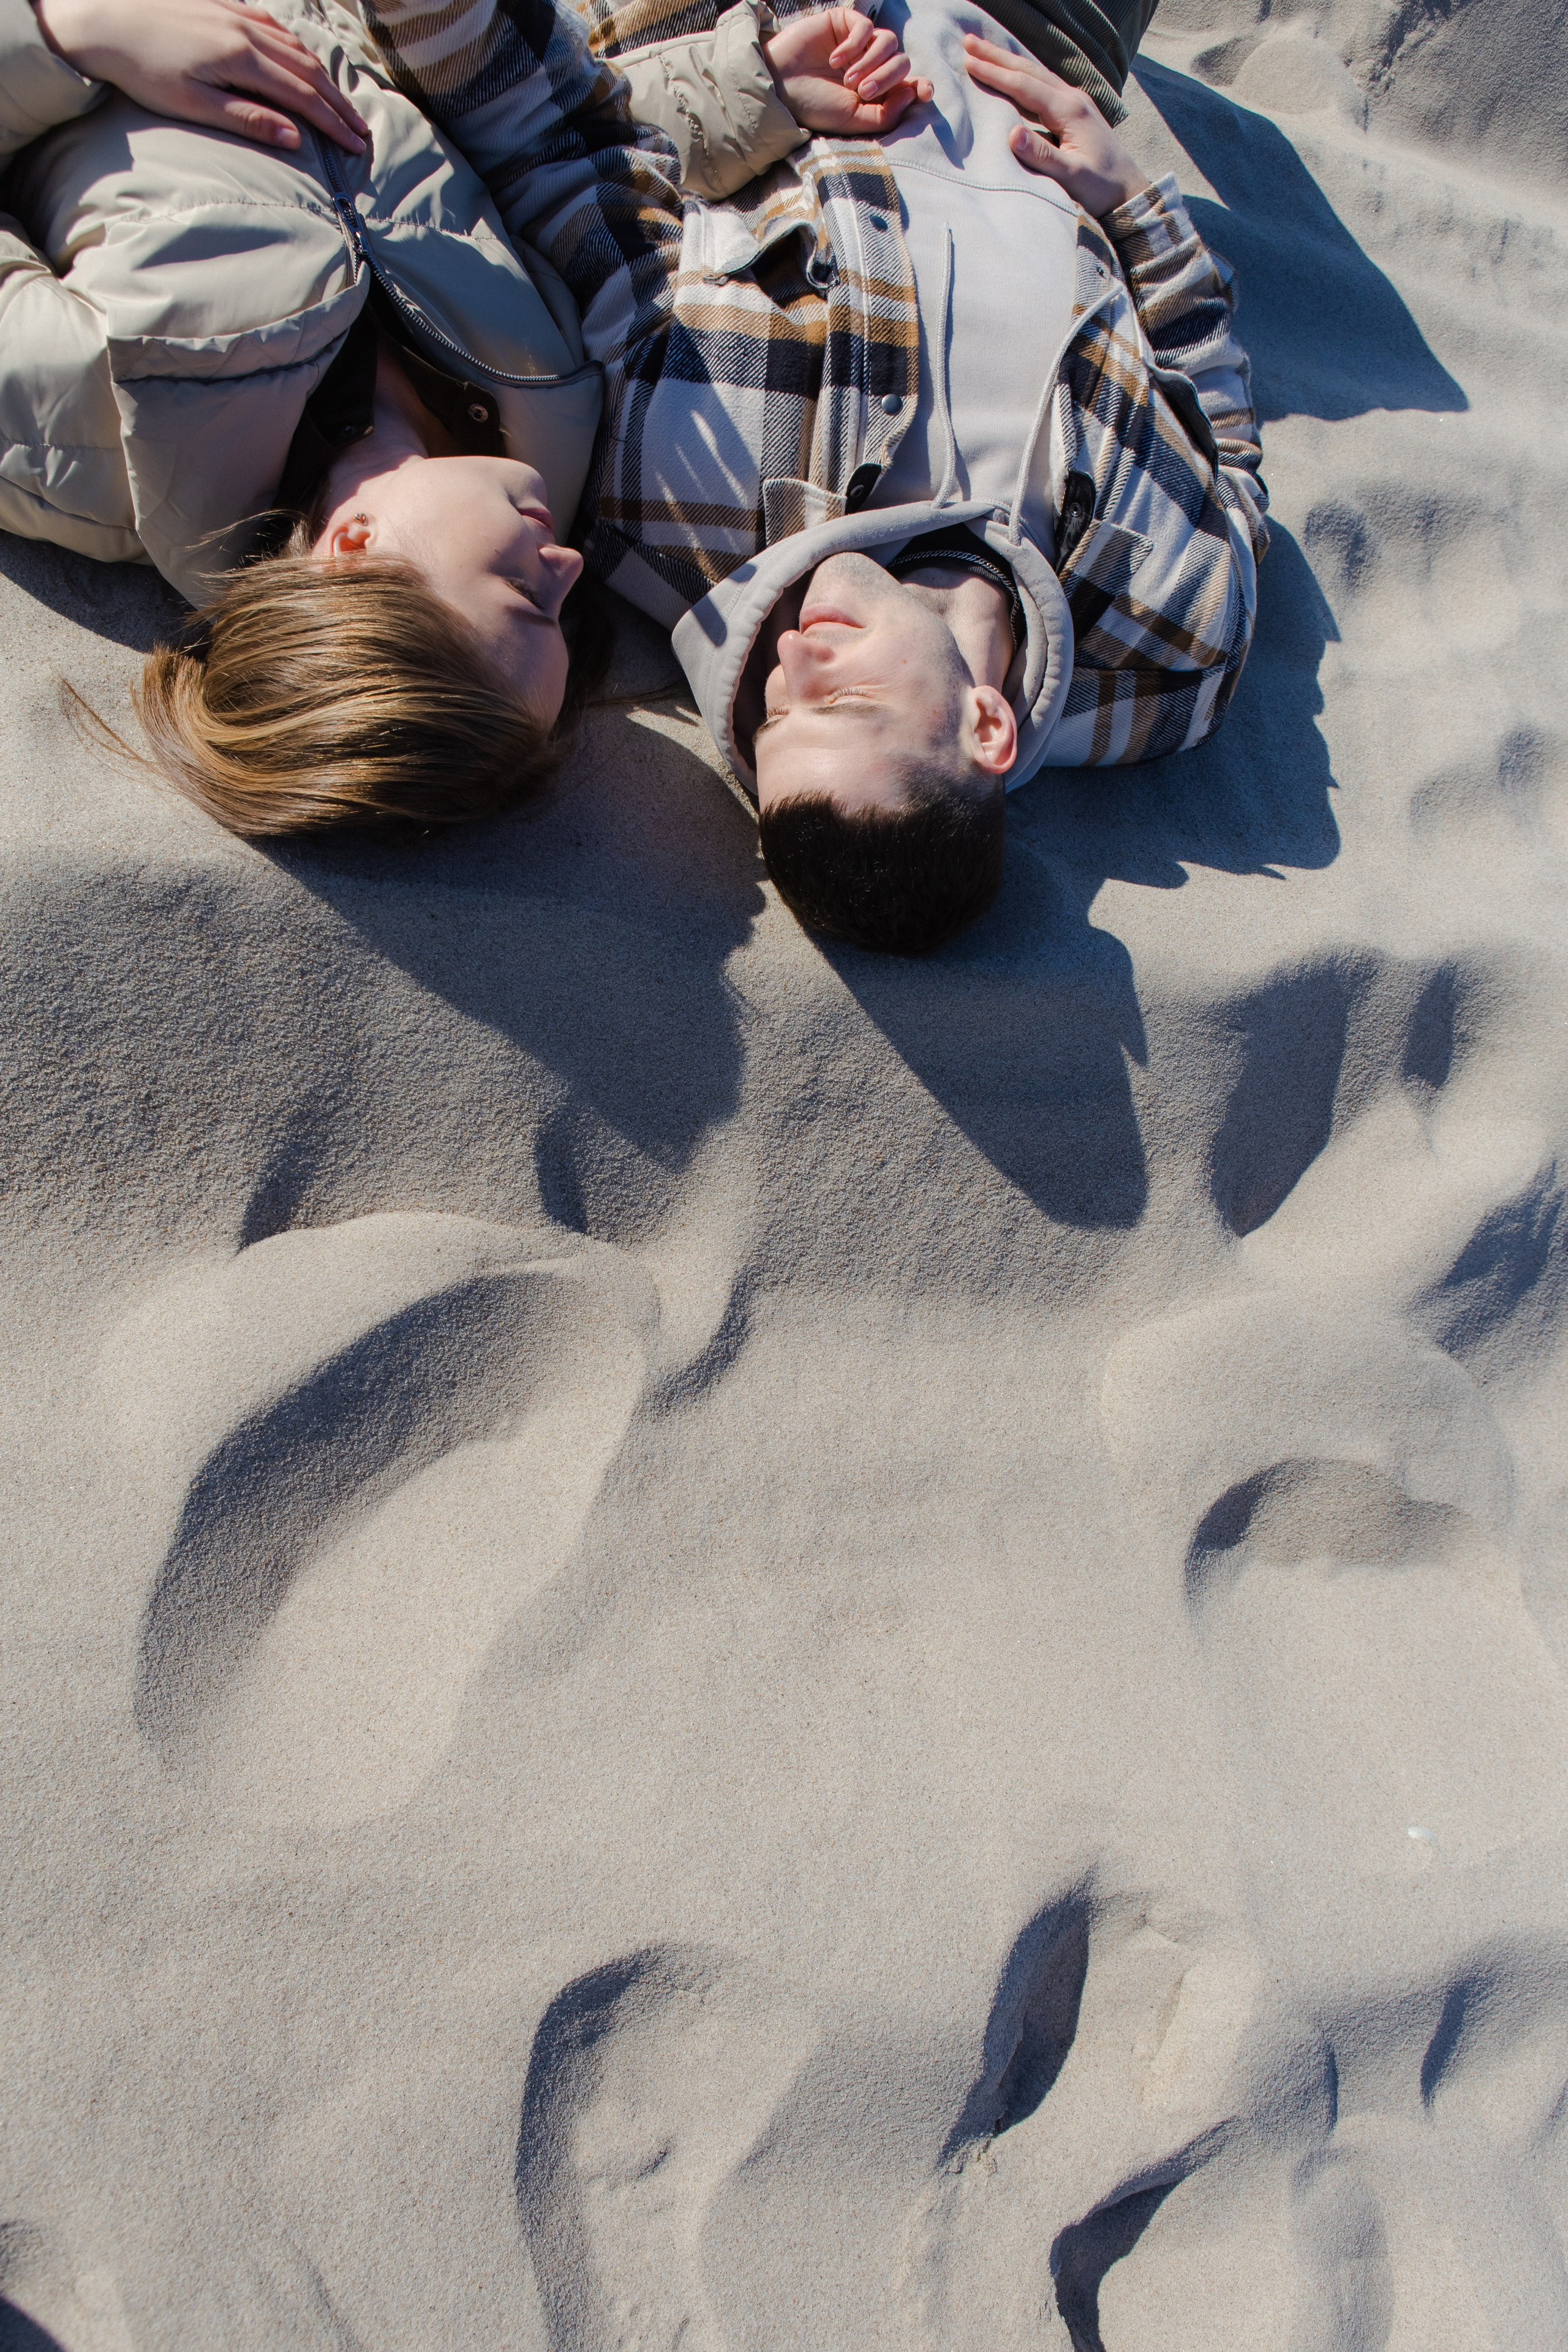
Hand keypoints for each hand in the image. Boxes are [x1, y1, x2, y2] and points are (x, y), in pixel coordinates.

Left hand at [32, 0, 368, 152]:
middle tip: (361, 131)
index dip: (333, 123)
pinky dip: (296, 44)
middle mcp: (245, 31)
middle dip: (338, 103)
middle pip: (307, 70)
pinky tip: (302, 56)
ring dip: (322, 76)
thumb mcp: (193, 105)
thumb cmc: (141, 69)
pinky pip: (272, 24)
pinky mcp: (220, 4)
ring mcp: (235, 13)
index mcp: (242, 59)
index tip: (355, 146)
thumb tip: (294, 137)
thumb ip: (247, 119)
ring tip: (341, 100)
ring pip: (294, 45)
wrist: (101, 18)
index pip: (303, 96)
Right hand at [764, 7, 931, 137]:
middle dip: (887, 77)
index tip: (924, 90)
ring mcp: (859, 44)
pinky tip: (835, 60)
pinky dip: (854, 44)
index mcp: (877, 92)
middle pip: (902, 62)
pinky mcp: (845, 23)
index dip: (921, 86)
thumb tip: (913, 93)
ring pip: (888, 42)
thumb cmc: (815, 107)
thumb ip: (886, 114)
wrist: (780, 87)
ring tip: (847, 79)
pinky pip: (866, 27)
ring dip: (871, 62)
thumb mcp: (853, 121)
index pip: (910, 83)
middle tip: (861, 91)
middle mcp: (871, 66)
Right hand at [963, 36, 1149, 214]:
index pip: (1025, 86)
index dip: (996, 74)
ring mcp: (1075, 102)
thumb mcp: (1072, 176)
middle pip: (1029, 70)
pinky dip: (1023, 75)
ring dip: (1009, 61)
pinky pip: (1044, 84)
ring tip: (984, 51)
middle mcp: (1073, 98)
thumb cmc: (1101, 186)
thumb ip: (1042, 156)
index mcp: (1069, 110)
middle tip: (969, 42)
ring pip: (1036, 73)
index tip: (969, 63)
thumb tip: (1011, 134)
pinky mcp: (1075, 110)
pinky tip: (1013, 72)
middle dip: (998, 56)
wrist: (1129, 190)